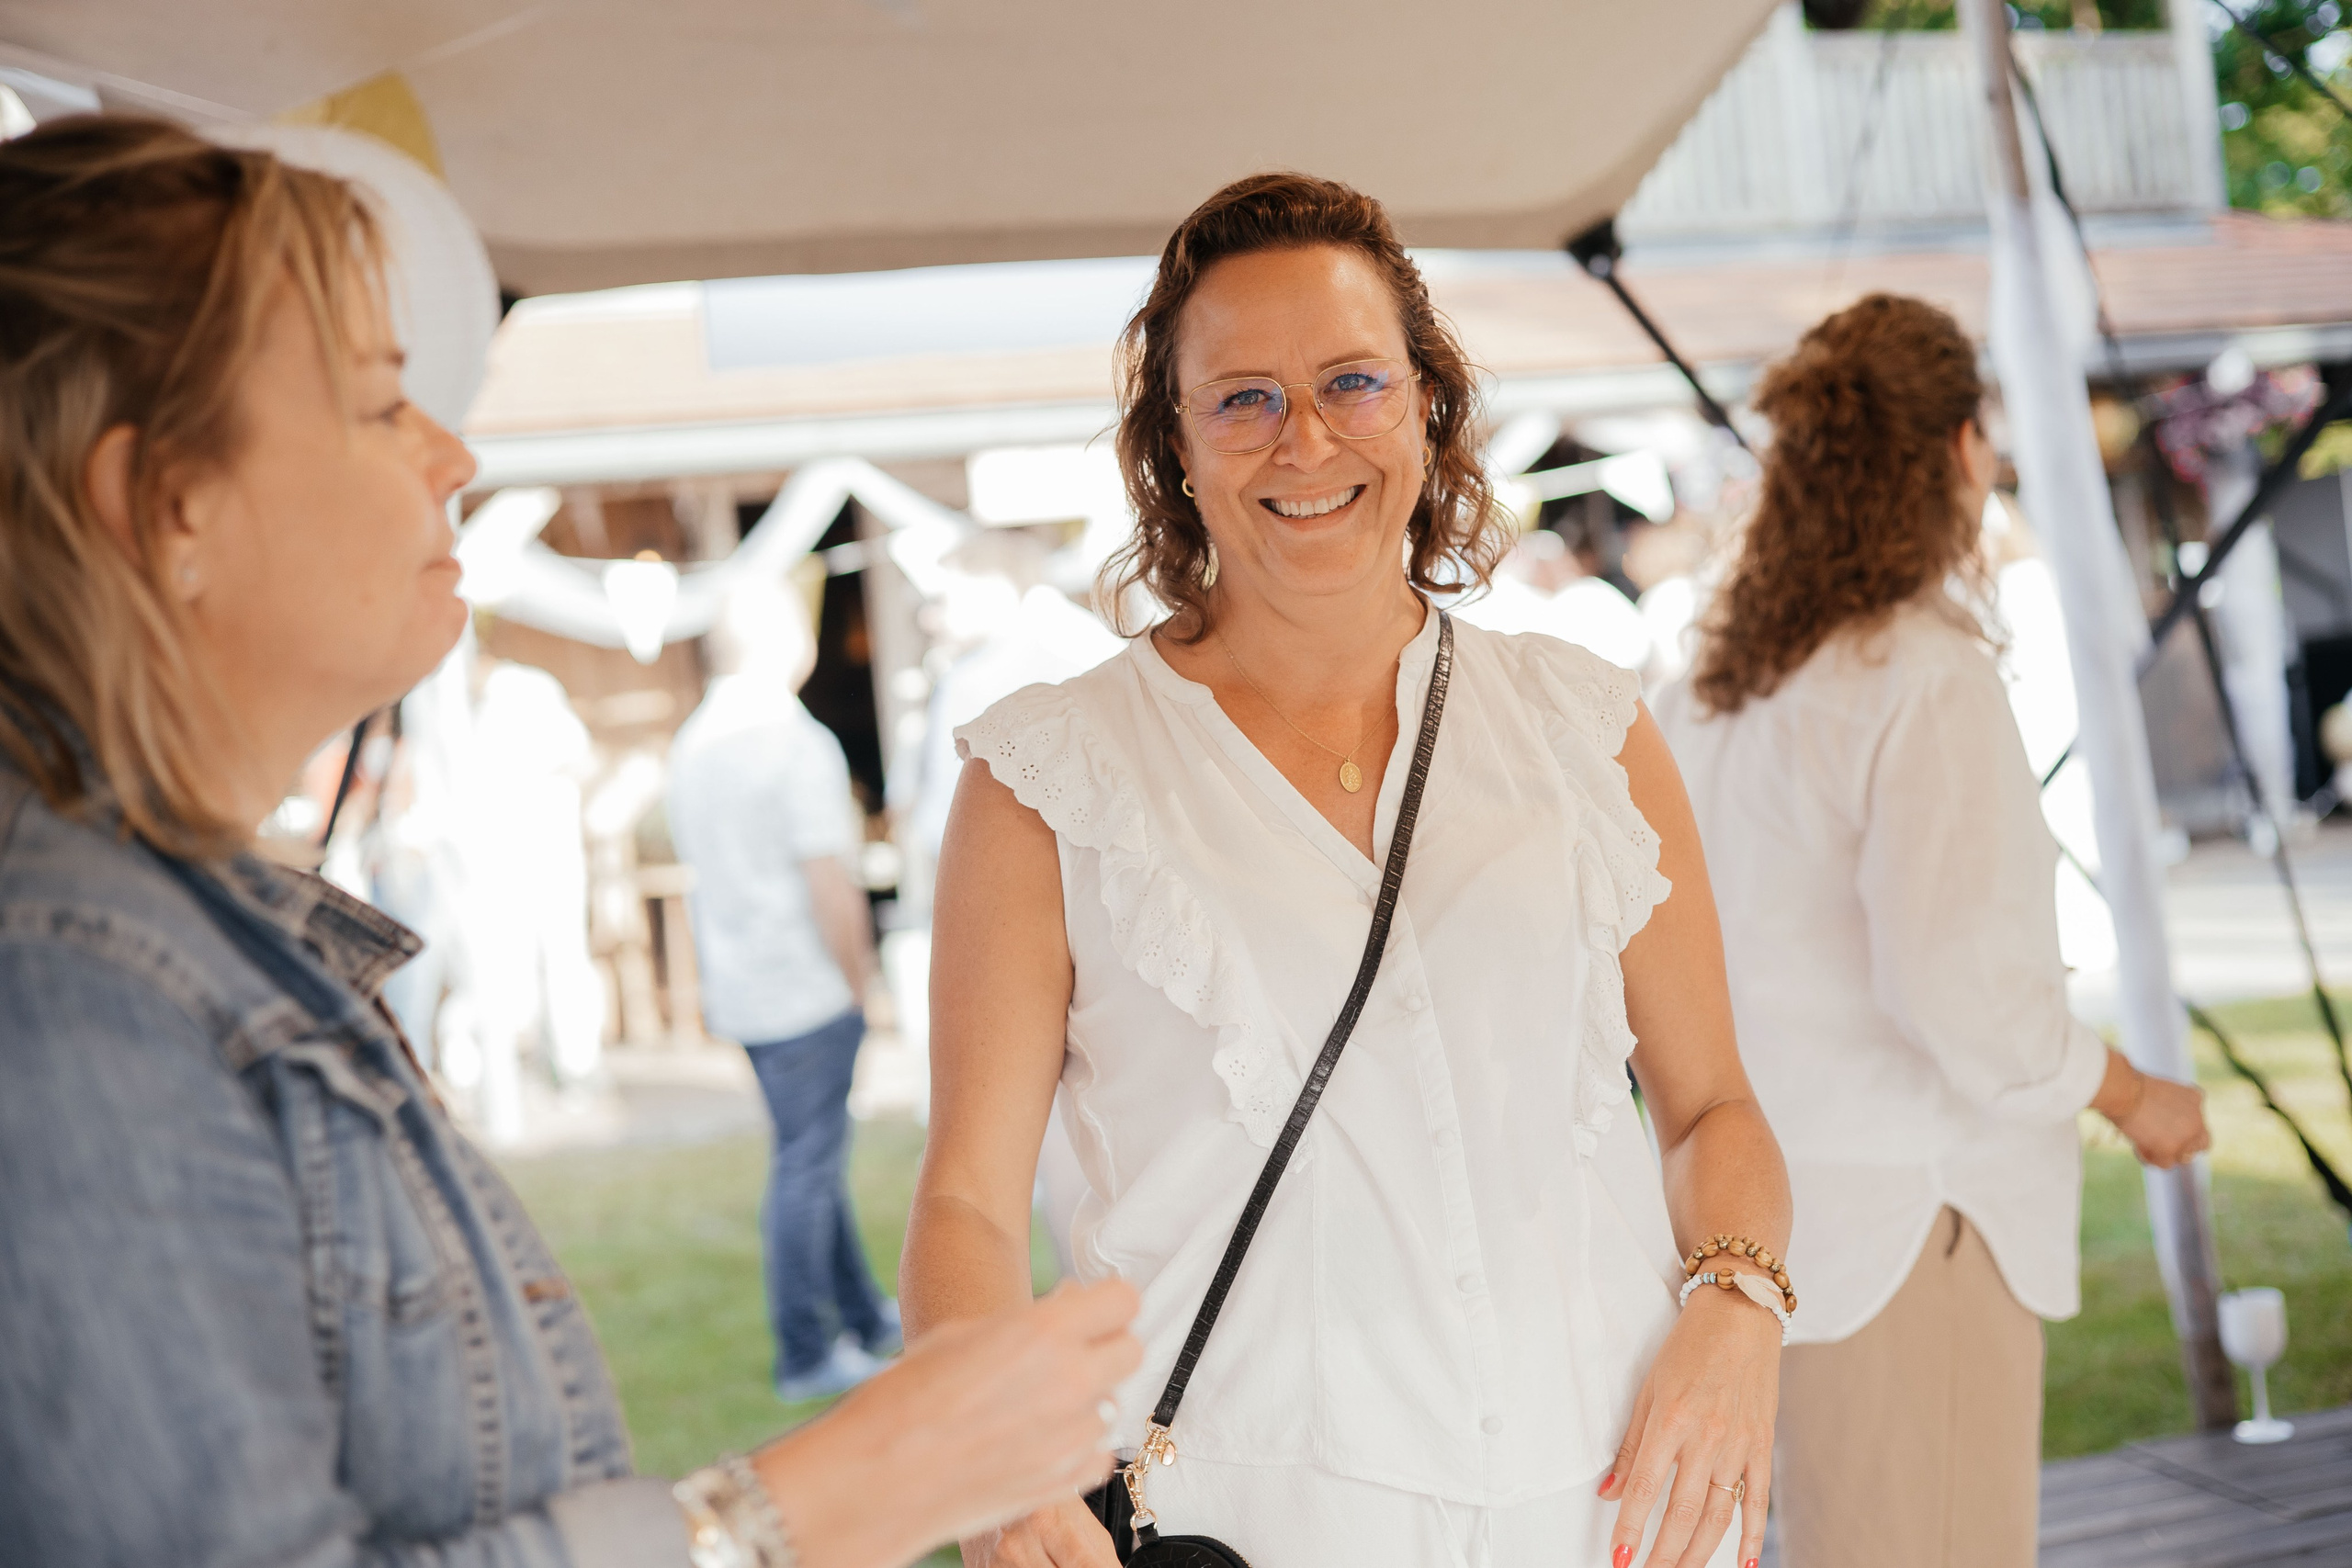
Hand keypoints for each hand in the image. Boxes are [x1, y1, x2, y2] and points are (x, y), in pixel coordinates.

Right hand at [753, 1278, 1140, 1567]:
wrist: (875, 1477)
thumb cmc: (906, 1399)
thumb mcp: (966, 1334)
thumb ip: (1030, 1322)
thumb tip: (1068, 1309)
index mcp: (1045, 1332)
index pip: (1123, 1300)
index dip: (1108, 1301)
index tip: (1096, 1306)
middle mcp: (1070, 1381)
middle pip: (1131, 1350)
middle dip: (1106, 1345)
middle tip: (1074, 1349)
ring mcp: (1072, 1436)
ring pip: (1115, 1404)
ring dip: (1090, 1397)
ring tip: (1041, 1401)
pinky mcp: (1065, 1481)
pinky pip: (1100, 1452)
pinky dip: (1080, 1443)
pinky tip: (1041, 1437)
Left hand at [1598, 1279, 1780, 1567]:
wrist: (1740, 1314)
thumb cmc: (1689, 1346)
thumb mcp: (1648, 1388)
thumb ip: (1630, 1446)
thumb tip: (1609, 1493)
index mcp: (1671, 1420)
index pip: (1646, 1489)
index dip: (1631, 1530)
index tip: (1619, 1559)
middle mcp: (1707, 1437)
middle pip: (1683, 1513)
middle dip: (1663, 1554)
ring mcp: (1739, 1444)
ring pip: (1718, 1516)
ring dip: (1697, 1553)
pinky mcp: (1763, 1445)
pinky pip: (1758, 1499)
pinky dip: (1750, 1535)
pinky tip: (1742, 1563)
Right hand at [2112, 1074, 2209, 1168]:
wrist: (2122, 1091)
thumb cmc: (2130, 1086)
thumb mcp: (2158, 1092)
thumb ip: (2169, 1109)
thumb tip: (2161, 1127)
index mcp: (2194, 1098)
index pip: (2198, 1122)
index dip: (2182, 1129)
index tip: (2164, 1128)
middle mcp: (2197, 1118)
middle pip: (2200, 1144)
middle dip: (2182, 1146)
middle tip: (2160, 1144)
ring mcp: (2187, 1135)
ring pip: (2183, 1157)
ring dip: (2164, 1153)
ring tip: (2141, 1143)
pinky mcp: (2171, 1148)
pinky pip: (2165, 1163)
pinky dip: (2150, 1157)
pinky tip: (2136, 1146)